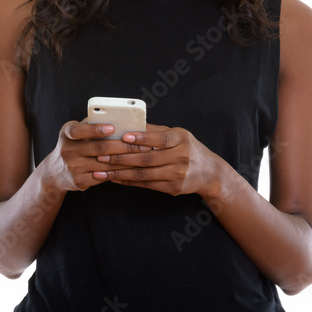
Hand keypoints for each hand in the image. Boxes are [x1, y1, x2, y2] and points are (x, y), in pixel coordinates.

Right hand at [44, 119, 152, 191]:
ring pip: (106, 164)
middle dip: (124, 146)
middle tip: (142, 144)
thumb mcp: (74, 133)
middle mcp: (67, 150)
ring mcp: (73, 167)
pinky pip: (104, 176)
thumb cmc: (72, 146)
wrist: (55, 172)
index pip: (79, 130)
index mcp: (66, 134)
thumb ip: (90, 125)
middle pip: (99, 148)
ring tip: (142, 156)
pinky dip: (119, 172)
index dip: (95, 129)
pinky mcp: (79, 181)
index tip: (112, 127)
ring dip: (127, 160)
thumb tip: (117, 118)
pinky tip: (132, 169)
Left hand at [93, 123, 224, 196]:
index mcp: (181, 140)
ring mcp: (177, 174)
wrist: (210, 173)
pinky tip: (114, 178)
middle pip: (147, 158)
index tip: (123, 136)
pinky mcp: (173, 188)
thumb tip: (131, 123)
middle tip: (101, 155)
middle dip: (121, 157)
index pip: (160, 138)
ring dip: (119, 173)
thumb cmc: (189, 149)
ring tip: (101, 170)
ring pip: (143, 174)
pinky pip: (146, 184)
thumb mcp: (178, 135)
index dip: (141, 138)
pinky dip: (128, 181)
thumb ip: (156, 131)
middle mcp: (180, 157)